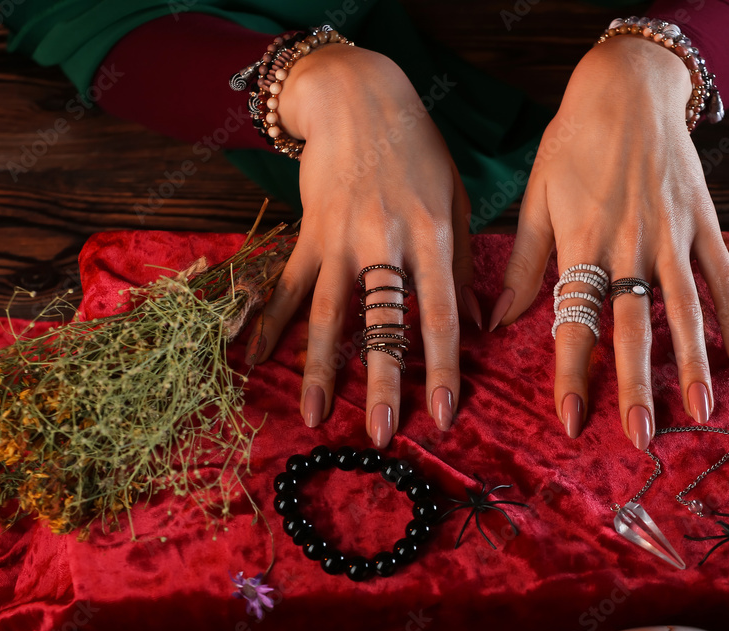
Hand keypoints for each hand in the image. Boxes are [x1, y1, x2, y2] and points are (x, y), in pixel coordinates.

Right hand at [246, 44, 480, 447]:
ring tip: (315, 415)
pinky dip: (269, 323)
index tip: (446, 414)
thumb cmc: (418, 149)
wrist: (359, 96)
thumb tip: (476, 324)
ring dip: (321, 368)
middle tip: (382, 436)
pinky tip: (253, 359)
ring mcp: (341, 238)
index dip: (444, 367)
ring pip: (329, 313)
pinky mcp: (308, 232)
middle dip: (384, 383)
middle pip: (384, 323)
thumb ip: (462, 264)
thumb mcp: (456, 198)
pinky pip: (288, 285)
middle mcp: (385, 241)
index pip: (441, 313)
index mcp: (431, 234)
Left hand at [492, 36, 728, 446]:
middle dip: (638, 386)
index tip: (570, 421)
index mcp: (581, 243)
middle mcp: (629, 245)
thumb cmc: (572, 142)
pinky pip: (721, 275)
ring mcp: (671, 235)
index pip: (574, 322)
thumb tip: (497, 320)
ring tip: (702, 411)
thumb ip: (521, 263)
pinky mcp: (703, 221)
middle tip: (641, 436)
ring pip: (686, 309)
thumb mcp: (536, 197)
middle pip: (634, 328)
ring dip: (694, 364)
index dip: (571, 374)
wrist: (628, 87)